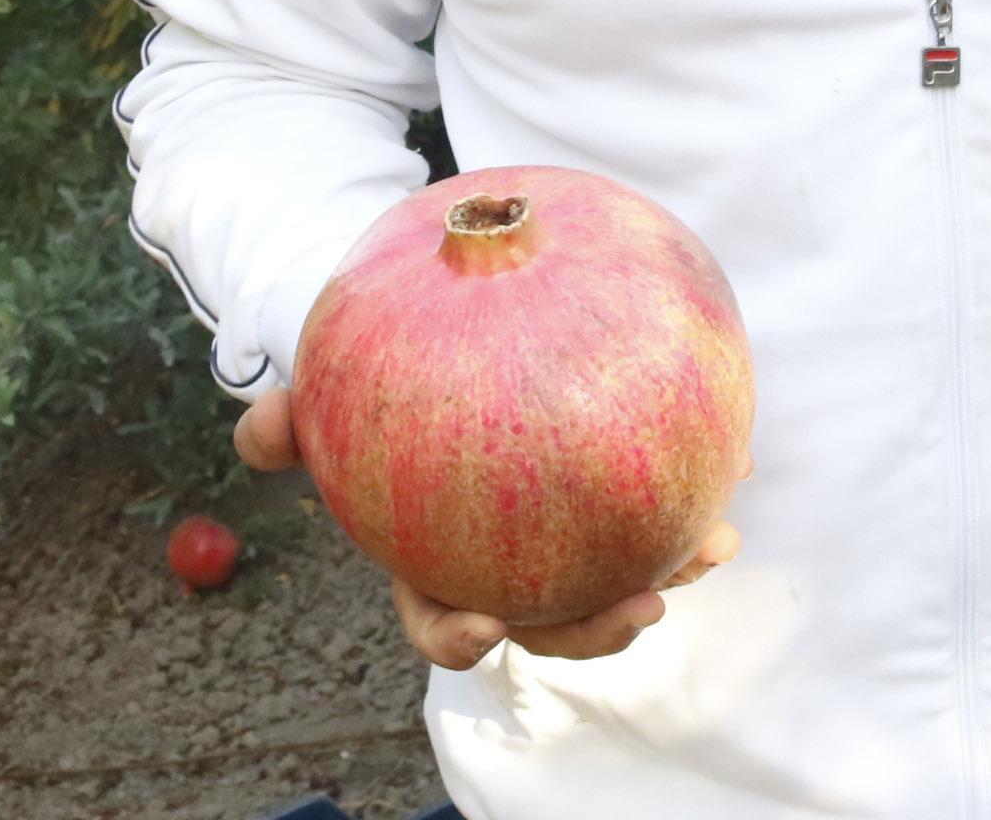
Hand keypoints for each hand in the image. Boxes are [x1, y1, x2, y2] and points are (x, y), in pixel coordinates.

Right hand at [233, 388, 743, 668]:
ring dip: (669, 567)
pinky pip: (652, 500)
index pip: (442, 622)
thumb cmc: (370, 390)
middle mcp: (503, 561)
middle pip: (550, 620)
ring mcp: (562, 534)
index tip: (488, 629)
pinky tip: (735, 457)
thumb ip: (288, 420)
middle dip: (598, 629)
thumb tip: (255, 433)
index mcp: (434, 560)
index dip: (464, 640)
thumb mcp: (323, 399)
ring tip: (715, 543)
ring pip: (615, 570)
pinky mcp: (609, 492)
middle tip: (644, 604)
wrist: (431, 349)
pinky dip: (694, 486)